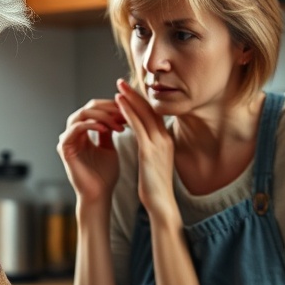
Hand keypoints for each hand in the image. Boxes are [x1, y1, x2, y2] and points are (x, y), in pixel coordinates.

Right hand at [57, 98, 125, 202]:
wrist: (100, 195)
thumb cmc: (105, 175)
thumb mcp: (109, 147)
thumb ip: (109, 130)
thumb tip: (116, 113)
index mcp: (83, 133)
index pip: (95, 109)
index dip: (112, 107)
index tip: (130, 109)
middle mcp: (73, 134)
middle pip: (88, 107)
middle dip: (108, 107)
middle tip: (125, 111)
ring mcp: (67, 140)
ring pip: (82, 114)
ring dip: (102, 115)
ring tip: (118, 121)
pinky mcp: (65, 148)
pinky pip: (76, 128)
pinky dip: (91, 125)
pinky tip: (106, 129)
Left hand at [113, 79, 174, 213]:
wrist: (161, 202)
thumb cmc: (155, 185)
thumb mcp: (155, 162)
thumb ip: (152, 148)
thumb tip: (146, 141)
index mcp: (166, 140)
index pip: (154, 115)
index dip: (142, 101)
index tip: (130, 91)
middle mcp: (165, 138)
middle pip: (151, 109)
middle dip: (136, 94)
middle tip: (122, 82)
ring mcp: (159, 144)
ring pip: (144, 114)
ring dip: (130, 99)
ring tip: (118, 87)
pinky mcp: (149, 151)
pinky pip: (137, 126)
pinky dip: (128, 112)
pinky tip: (118, 104)